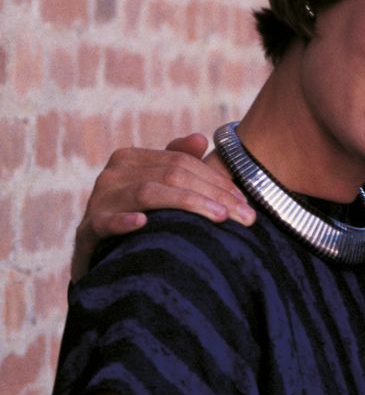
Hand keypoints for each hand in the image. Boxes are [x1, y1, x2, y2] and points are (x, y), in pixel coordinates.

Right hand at [71, 132, 255, 280]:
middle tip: (246, 217)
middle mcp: (114, 174)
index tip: (247, 204)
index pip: (184, 164)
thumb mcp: (157, 188)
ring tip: (220, 218)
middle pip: (173, 175)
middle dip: (214, 195)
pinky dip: (125, 221)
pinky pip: (106, 222)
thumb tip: (201, 138)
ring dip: (188, 204)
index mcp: (132, 159)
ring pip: (148, 193)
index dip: (219, 182)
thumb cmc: (134, 216)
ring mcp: (100, 200)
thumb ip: (177, 162)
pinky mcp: (88, 229)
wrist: (97, 256)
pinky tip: (144, 223)